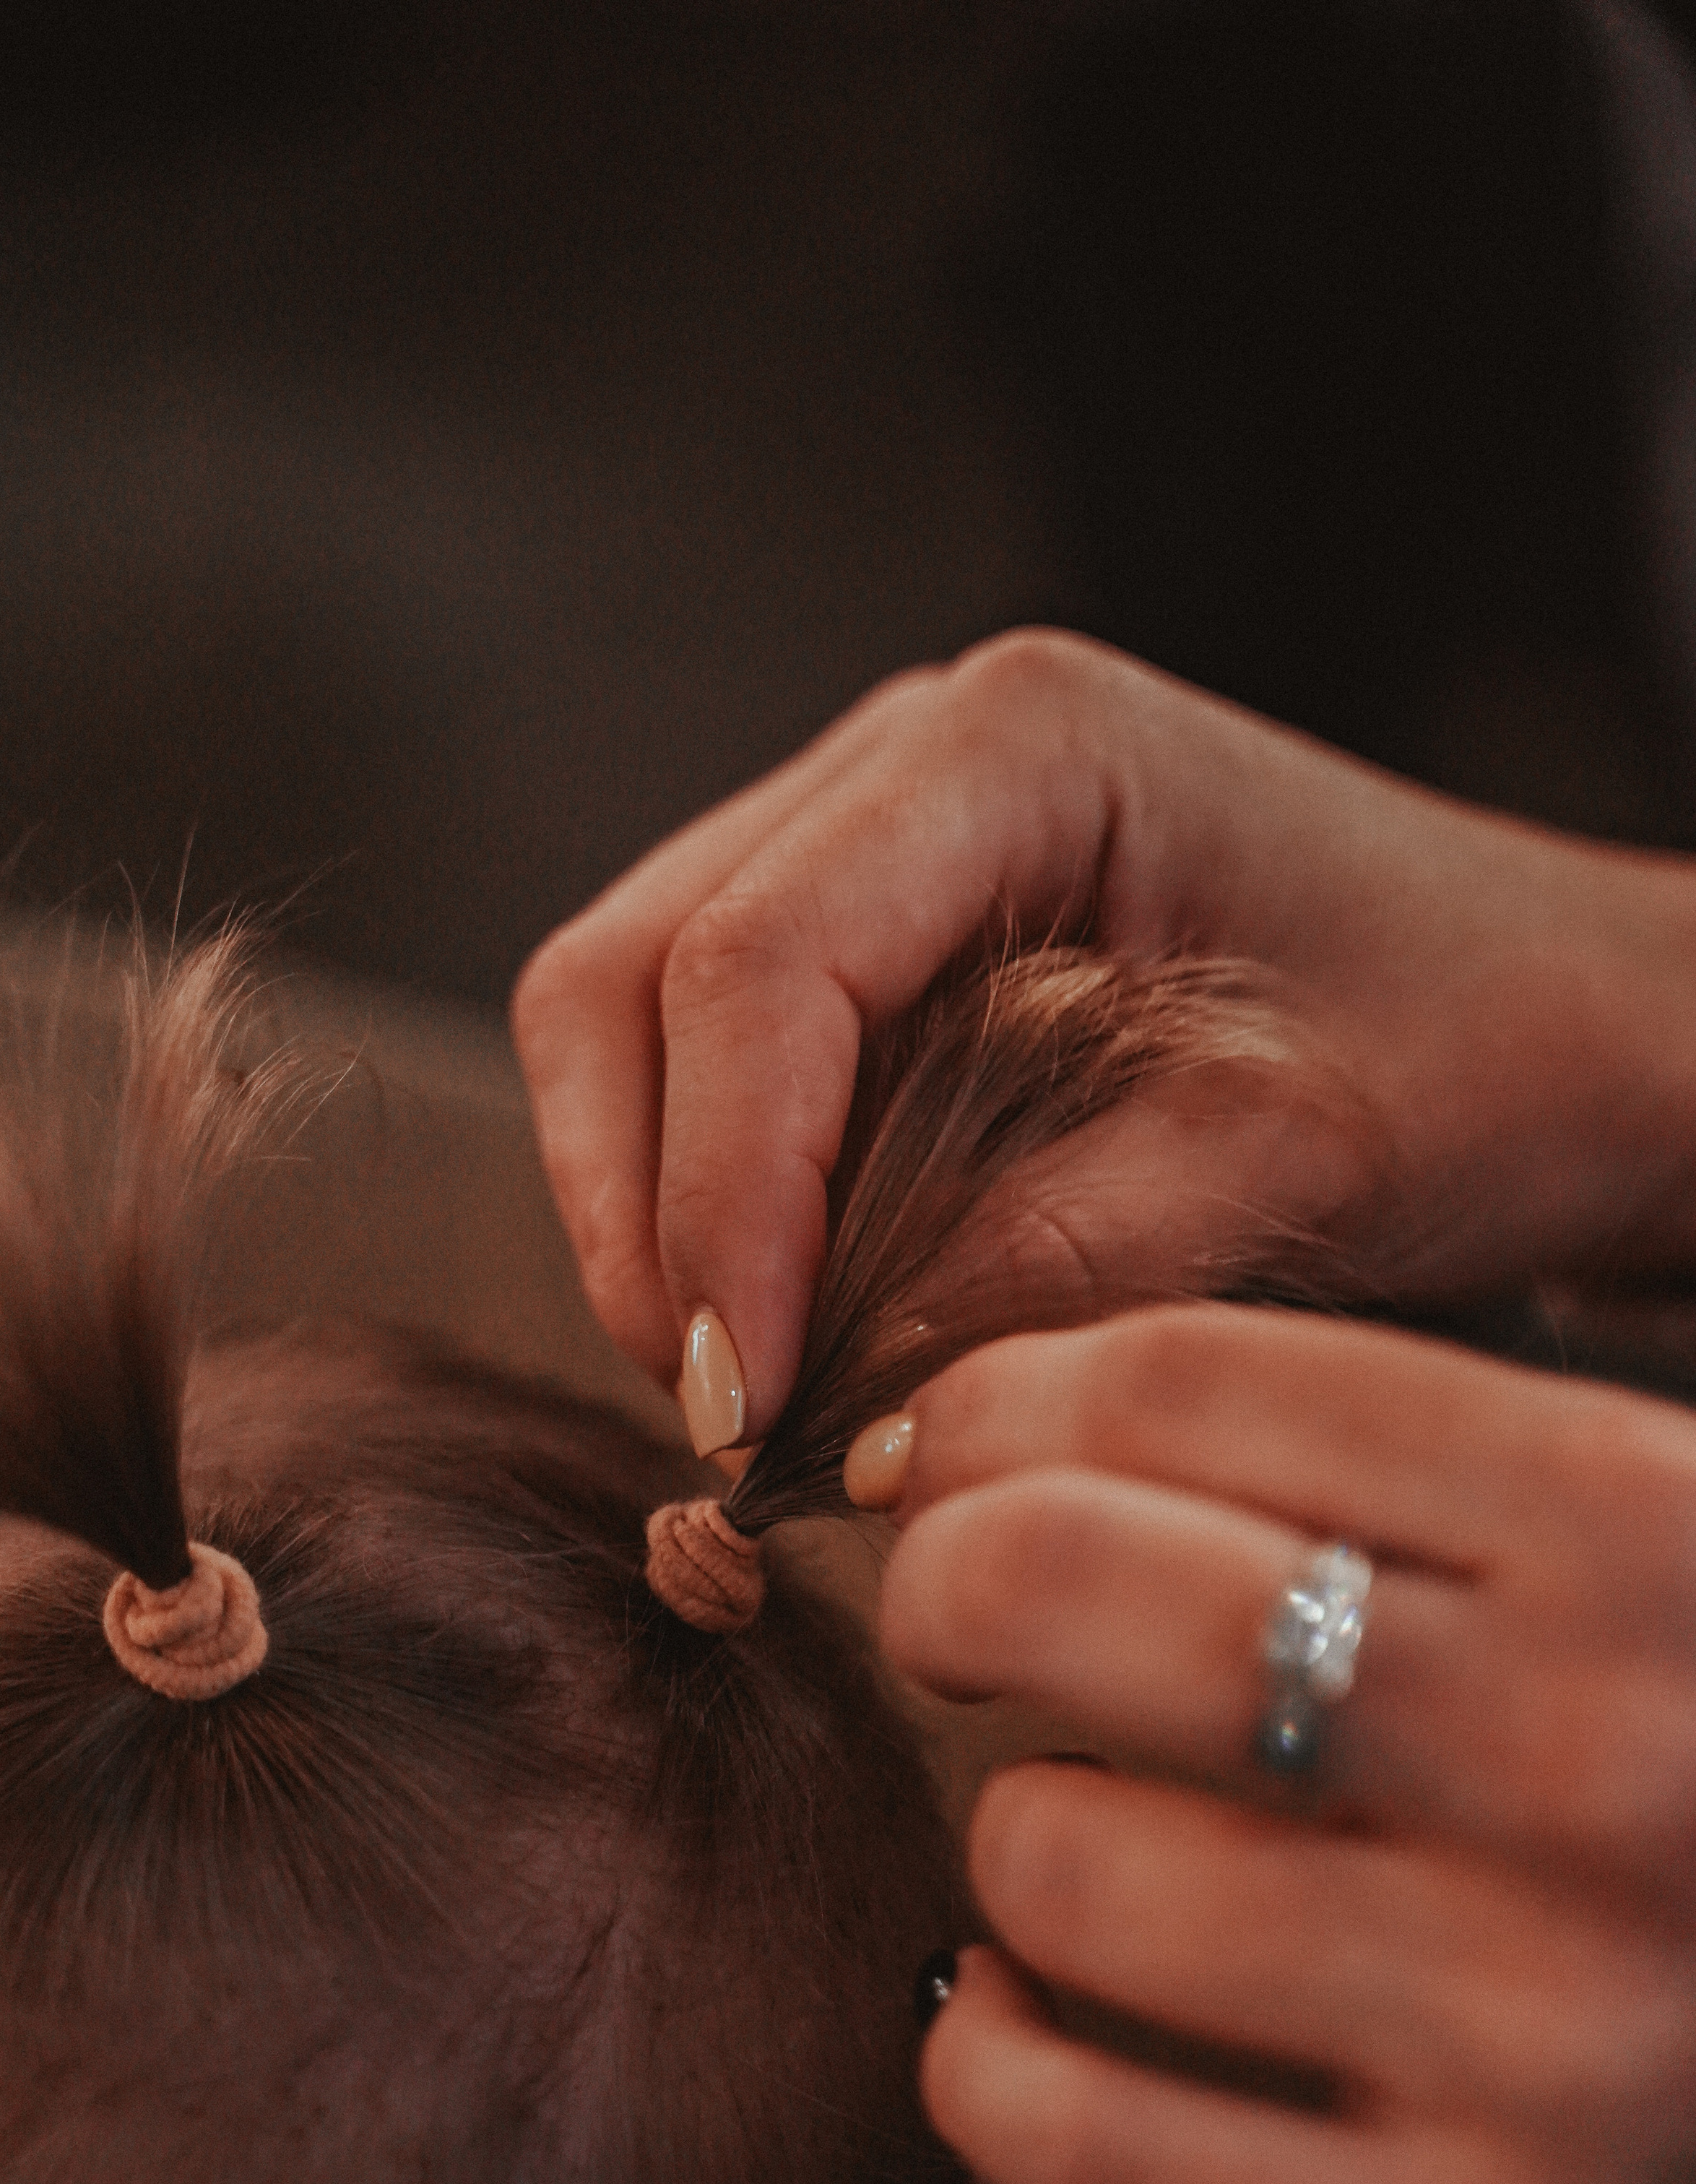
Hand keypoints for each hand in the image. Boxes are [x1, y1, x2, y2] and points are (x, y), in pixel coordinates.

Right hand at [513, 630, 1695, 1435]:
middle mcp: (914, 761)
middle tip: (728, 1413)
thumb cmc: (1482, 1045)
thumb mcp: (1287, 1158)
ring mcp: (882, 841)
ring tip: (754, 1383)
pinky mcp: (887, 941)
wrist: (1574, 1024)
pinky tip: (791, 1314)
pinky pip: (716, 1067)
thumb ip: (1049, 1262)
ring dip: (658, 1213)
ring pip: (638, 1020)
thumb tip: (841, 1410)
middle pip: (637, 977)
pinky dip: (718, 1203)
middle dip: (648, 1211)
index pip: (760, 964)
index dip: (719, 1197)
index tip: (748, 1397)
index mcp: (1018, 742)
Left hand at [884, 1304, 1695, 2183]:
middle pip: (1070, 1586)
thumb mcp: (1669, 1565)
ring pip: (1060, 1860)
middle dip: (949, 1580)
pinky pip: (1092, 2155)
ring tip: (1073, 1835)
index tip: (945, 1451)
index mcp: (1662, 1537)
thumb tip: (989, 1448)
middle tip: (957, 1616)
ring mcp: (1560, 2048)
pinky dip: (986, 2064)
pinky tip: (1012, 2010)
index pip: (1198, 1381)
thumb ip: (1414, 1489)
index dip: (1007, 1398)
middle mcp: (1612, 1770)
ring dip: (1009, 1830)